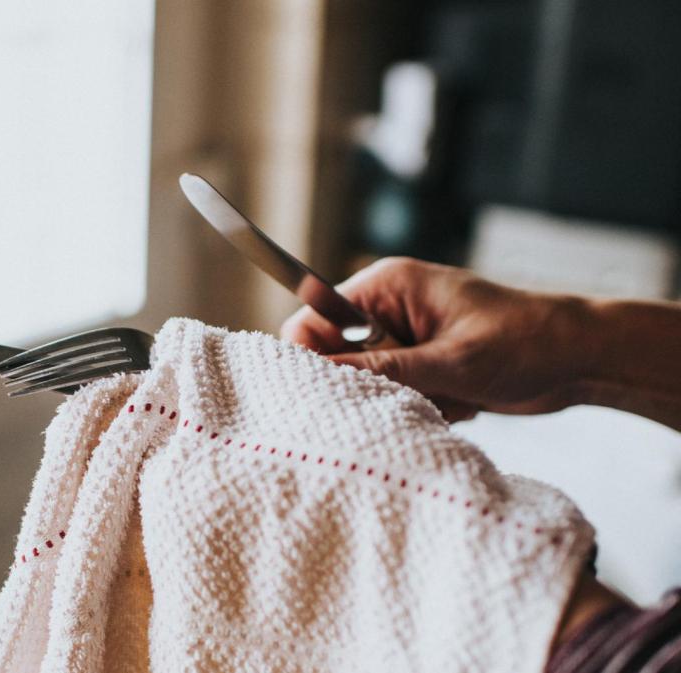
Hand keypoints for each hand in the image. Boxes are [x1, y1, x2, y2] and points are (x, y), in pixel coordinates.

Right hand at [280, 258, 589, 422]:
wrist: (581, 358)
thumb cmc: (526, 341)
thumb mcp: (451, 360)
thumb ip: (383, 369)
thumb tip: (324, 378)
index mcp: (386, 287)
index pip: (313, 318)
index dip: (312, 357)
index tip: (331, 391)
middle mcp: (388, 309)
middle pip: (336, 355)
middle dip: (367, 384)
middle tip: (410, 394)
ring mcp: (404, 337)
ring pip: (366, 381)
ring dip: (401, 398)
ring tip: (448, 395)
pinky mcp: (421, 363)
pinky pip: (395, 393)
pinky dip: (423, 405)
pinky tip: (461, 401)